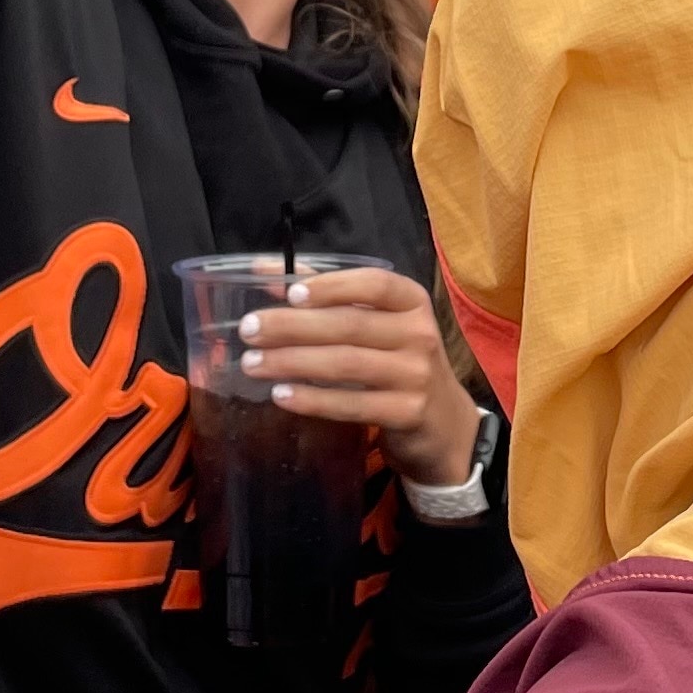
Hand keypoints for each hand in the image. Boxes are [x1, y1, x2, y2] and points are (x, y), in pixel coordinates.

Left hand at [238, 267, 483, 489]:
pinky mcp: (408, 413)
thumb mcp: (378, 323)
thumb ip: (328, 294)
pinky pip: (353, 404)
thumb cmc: (397, 360)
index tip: (290, 293)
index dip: (332, 286)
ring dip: (293, 363)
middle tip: (249, 330)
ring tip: (253, 363)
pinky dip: (313, 400)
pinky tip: (281, 395)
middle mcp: (420, 333)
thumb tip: (262, 270)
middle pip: (350, 325)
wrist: (443, 421)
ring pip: (346, 364)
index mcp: (411, 302)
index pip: (374, 284)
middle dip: (293, 326)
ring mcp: (416, 375)